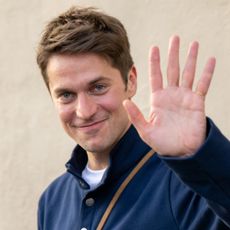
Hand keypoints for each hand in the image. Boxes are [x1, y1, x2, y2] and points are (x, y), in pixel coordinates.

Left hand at [123, 35, 215, 156]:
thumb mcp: (146, 130)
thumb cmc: (162, 143)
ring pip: (188, 73)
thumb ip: (136, 116)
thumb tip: (125, 101)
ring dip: (191, 58)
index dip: (155, 62)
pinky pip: (203, 84)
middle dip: (173, 54)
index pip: (155, 76)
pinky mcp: (197, 102)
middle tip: (175, 38)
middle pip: (172, 69)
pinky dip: (207, 73)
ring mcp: (185, 97)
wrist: (181, 152)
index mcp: (157, 100)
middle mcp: (171, 95)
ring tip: (193, 43)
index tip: (154, 47)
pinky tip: (210, 60)